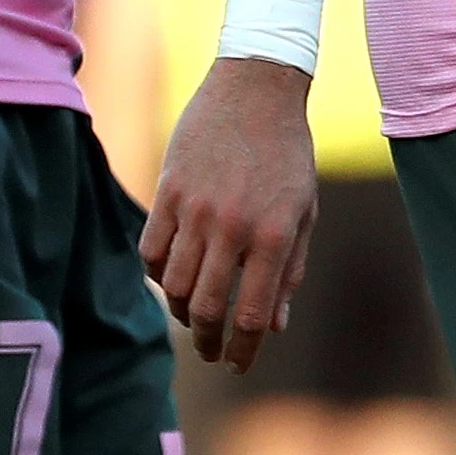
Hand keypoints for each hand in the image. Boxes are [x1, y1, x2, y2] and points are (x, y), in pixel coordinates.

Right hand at [143, 58, 320, 365]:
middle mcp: (232, 228)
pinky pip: (152, 250)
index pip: (250, 316)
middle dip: (207, 341)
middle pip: (207, 308)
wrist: (256, 88)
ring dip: (182, 311)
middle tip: (210, 352)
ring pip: (174, 285)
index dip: (242, 351)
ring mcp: (195, 209)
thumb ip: (290, 271)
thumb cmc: (288, 153)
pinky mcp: (168, 191)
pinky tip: (174, 276)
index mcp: (273, 236)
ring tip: (193, 315)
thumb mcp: (304, 212)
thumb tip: (275, 326)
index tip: (237, 366)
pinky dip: (159, 273)